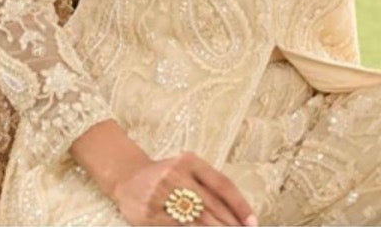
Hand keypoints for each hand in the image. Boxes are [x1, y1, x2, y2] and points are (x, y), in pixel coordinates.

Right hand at [111, 152, 256, 226]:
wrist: (128, 178)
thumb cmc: (166, 177)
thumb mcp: (186, 171)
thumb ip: (210, 187)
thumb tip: (239, 215)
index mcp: (189, 161)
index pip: (222, 184)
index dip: (239, 205)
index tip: (252, 223)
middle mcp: (175, 173)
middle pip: (212, 205)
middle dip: (230, 224)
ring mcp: (161, 193)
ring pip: (197, 220)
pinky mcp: (150, 213)